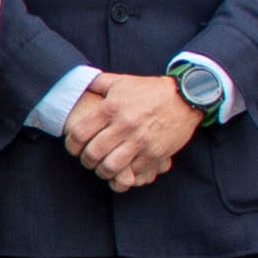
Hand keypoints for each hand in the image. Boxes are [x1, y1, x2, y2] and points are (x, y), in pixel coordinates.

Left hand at [64, 70, 203, 191]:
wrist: (186, 96)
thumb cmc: (150, 90)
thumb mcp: (122, 82)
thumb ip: (98, 83)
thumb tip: (81, 83)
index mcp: (111, 108)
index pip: (80, 133)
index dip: (72, 145)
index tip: (74, 148)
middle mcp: (124, 125)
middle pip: (93, 153)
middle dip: (86, 161)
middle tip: (88, 160)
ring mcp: (140, 141)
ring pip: (111, 167)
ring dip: (103, 171)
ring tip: (103, 168)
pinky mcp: (154, 154)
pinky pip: (133, 173)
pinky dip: (124, 176)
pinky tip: (122, 172)